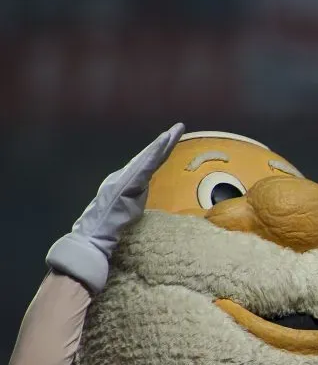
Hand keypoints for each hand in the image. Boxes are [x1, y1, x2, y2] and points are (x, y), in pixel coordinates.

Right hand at [46, 123, 184, 292]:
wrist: (93, 236)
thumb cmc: (109, 228)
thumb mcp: (128, 210)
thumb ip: (135, 199)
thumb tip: (145, 195)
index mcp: (124, 183)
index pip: (146, 166)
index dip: (159, 153)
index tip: (171, 141)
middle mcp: (122, 177)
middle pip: (147, 158)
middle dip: (163, 143)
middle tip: (178, 128)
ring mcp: (123, 179)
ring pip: (146, 159)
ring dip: (160, 145)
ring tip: (173, 132)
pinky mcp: (125, 185)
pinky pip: (142, 168)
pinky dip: (152, 157)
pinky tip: (162, 147)